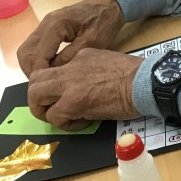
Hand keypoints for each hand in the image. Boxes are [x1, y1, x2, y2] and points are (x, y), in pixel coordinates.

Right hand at [17, 0, 122, 77]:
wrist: (108, 5)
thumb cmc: (103, 23)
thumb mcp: (91, 43)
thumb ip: (69, 58)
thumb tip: (52, 74)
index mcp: (56, 25)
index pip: (37, 55)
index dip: (40, 74)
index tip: (47, 87)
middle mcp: (45, 23)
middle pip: (26, 53)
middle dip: (32, 71)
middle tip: (45, 85)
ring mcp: (44, 24)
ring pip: (27, 50)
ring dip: (32, 66)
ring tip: (46, 79)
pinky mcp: (47, 27)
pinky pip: (34, 46)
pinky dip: (37, 59)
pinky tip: (49, 68)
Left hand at [28, 49, 143, 129]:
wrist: (145, 82)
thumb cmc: (135, 75)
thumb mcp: (107, 61)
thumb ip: (89, 70)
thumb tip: (85, 87)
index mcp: (80, 55)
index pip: (55, 70)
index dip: (55, 86)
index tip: (66, 96)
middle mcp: (70, 67)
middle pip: (35, 79)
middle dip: (38, 97)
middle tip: (51, 108)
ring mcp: (69, 84)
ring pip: (35, 95)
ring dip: (44, 110)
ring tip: (61, 118)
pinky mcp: (73, 102)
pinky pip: (54, 116)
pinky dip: (64, 124)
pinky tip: (81, 123)